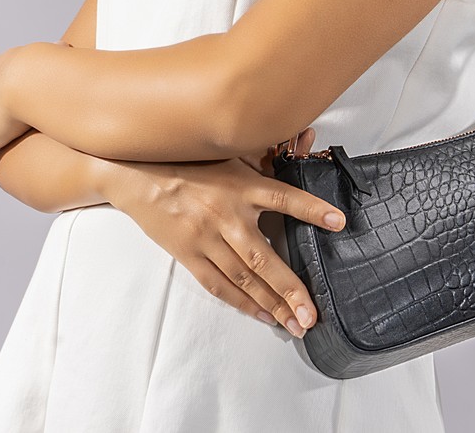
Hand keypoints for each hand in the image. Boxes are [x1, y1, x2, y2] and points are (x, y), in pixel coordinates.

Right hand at [99, 126, 344, 338]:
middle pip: (264, 258)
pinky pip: (218, 284)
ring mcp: (205, 237)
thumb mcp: (225, 154)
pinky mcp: (188, 254)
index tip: (339, 222)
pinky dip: (242, 302)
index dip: (311, 209)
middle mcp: (225, 214)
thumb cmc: (185, 161)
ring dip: (271, 304)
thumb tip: (297, 150)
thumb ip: (257, 163)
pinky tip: (262, 314)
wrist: (135, 173)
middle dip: (291, 290)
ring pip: (244, 279)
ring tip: (295, 324)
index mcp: (238, 184)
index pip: (283, 197)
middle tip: (313, 314)